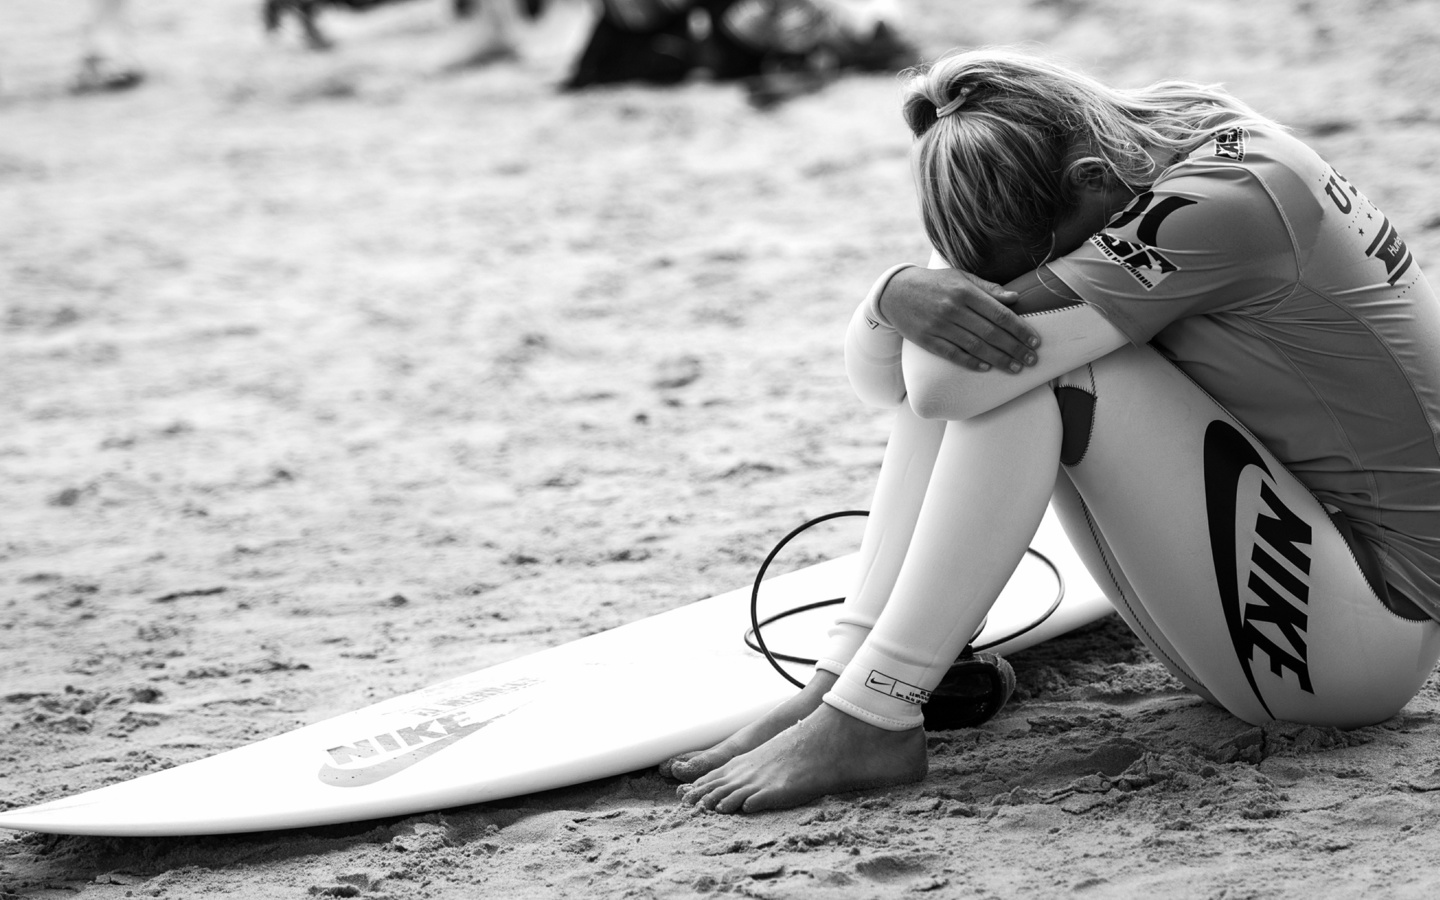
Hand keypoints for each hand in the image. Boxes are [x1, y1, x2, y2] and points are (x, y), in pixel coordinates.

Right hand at [879, 267, 1039, 372]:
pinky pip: (953, 354)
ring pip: (975, 346)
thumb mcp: (961, 278)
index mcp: (965, 291)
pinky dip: (971, 362)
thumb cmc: (934, 283)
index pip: (1000, 314)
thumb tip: (1015, 298)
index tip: (1035, 341)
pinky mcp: (927, 340)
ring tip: (1015, 368)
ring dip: (998, 359)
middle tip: (1032, 360)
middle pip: (991, 333)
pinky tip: (987, 368)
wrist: (895, 292)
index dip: (1020, 329)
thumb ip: (988, 288)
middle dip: (1015, 348)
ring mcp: (939, 326)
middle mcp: (953, 309)